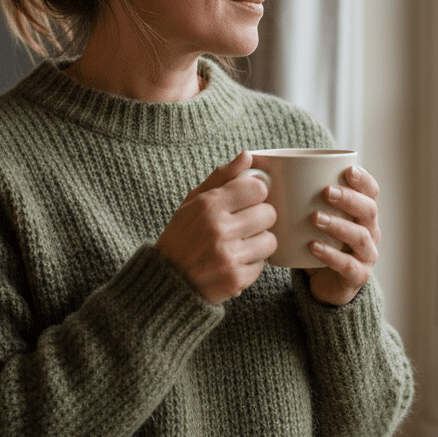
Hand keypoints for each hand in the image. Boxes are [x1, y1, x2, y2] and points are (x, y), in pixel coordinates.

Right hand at [155, 152, 277, 304]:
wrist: (167, 280)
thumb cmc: (182, 236)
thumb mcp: (193, 201)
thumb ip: (221, 177)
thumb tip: (247, 156)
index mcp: (208, 205)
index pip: (257, 188)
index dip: (255, 193)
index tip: (247, 200)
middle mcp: (219, 229)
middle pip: (269, 213)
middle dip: (259, 218)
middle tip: (244, 224)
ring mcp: (228, 256)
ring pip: (270, 240)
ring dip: (258, 242)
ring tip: (240, 244)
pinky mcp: (236, 279)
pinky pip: (262, 265)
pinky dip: (251, 264)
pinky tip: (234, 262)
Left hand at [304, 165, 381, 305]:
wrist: (321, 283)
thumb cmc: (314, 240)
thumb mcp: (306, 215)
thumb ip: (290, 190)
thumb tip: (255, 161)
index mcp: (361, 212)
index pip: (371, 191)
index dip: (363, 180)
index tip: (347, 170)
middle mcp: (369, 231)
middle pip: (368, 210)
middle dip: (349, 199)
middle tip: (326, 192)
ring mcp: (365, 255)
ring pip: (360, 237)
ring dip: (338, 225)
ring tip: (315, 218)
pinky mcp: (357, 277)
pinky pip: (348, 265)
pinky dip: (331, 255)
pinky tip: (313, 247)